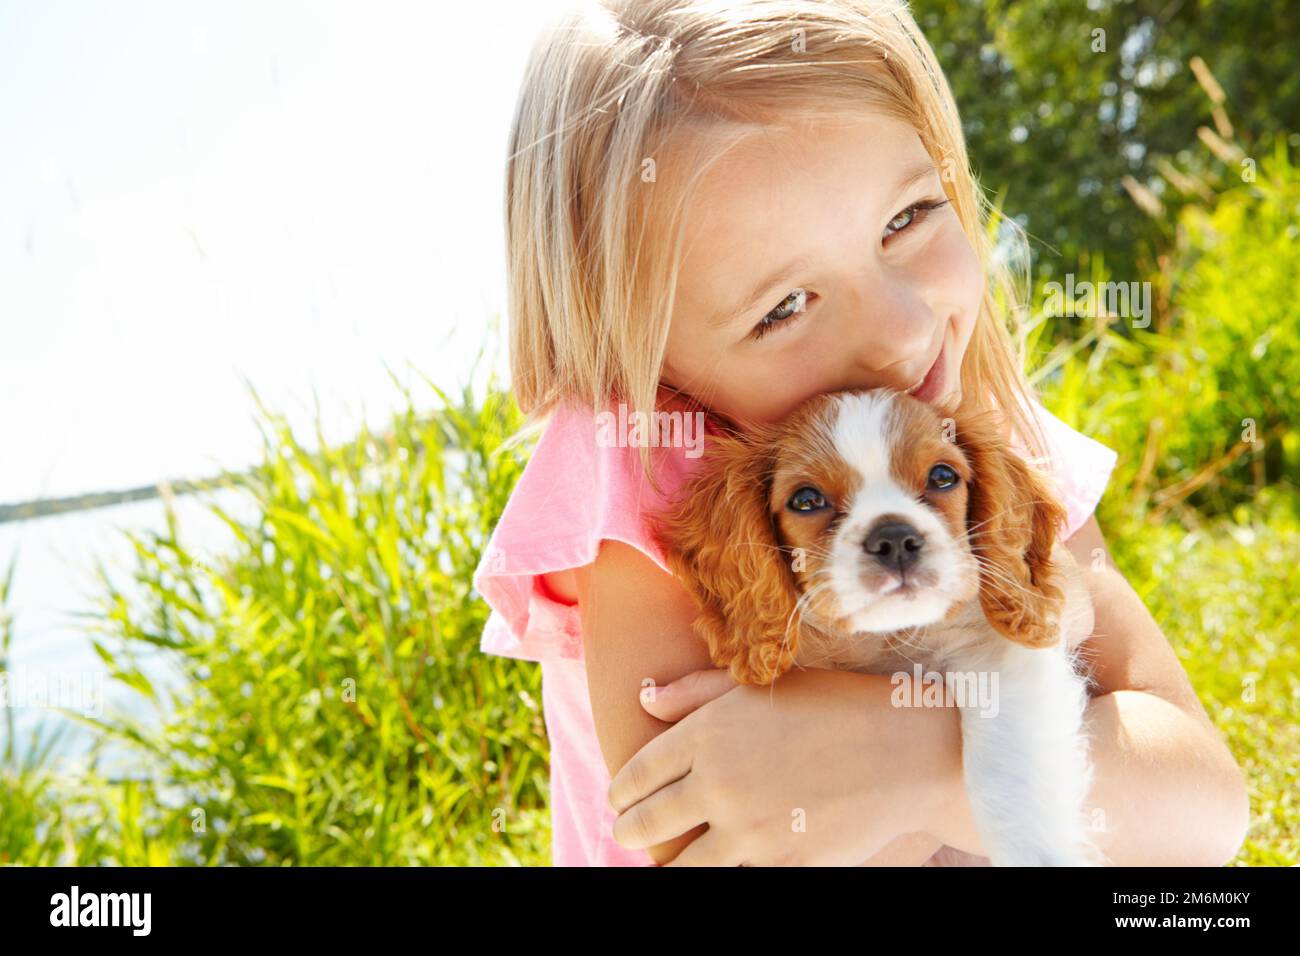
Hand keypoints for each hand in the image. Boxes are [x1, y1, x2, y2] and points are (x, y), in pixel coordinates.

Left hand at [607, 666, 960, 865]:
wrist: (902, 751)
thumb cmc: (832, 707)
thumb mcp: (759, 687)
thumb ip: (695, 692)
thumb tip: (644, 698)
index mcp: (707, 734)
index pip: (637, 774)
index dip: (621, 792)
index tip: (619, 799)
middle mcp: (717, 784)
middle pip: (646, 822)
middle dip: (630, 829)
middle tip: (628, 830)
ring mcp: (748, 831)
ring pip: (680, 865)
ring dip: (665, 863)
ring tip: (663, 860)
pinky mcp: (779, 865)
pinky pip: (730, 878)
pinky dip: (717, 872)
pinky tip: (717, 864)